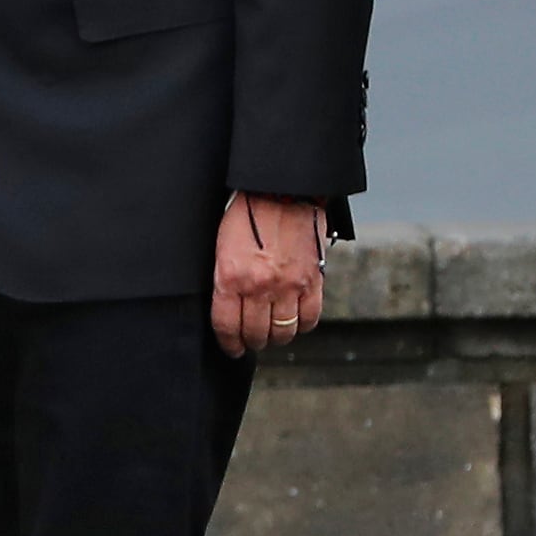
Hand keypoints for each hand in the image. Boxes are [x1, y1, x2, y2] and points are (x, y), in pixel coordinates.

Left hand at [210, 192, 326, 357]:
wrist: (282, 188)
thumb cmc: (247, 212)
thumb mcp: (223, 245)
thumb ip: (226, 280)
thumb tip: (230, 309)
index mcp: (230, 277)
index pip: (227, 327)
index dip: (229, 343)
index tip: (232, 347)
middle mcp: (259, 286)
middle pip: (256, 334)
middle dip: (252, 341)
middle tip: (252, 339)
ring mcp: (288, 285)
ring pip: (283, 332)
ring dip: (277, 337)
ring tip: (273, 330)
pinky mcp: (312, 280)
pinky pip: (309, 319)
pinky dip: (302, 325)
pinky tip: (295, 319)